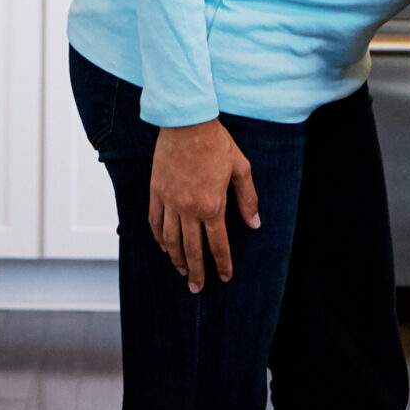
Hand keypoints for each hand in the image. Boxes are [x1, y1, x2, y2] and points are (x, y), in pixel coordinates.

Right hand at [148, 118, 259, 291]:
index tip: (224, 277)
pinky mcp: (156, 192)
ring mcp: (169, 201)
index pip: (217, 244)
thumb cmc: (216, 142)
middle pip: (192, 249)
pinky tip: (163, 247)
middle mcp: (188, 209)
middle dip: (196, 272)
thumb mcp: (240, 168)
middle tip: (197, 288)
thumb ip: (247, 199)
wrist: (186, 122)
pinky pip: (154, 222)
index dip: (222, 264)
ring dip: (176, 259)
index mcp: (212, 205)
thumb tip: (254, 223)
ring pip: (170, 240)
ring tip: (181, 271)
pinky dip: (158, 238)